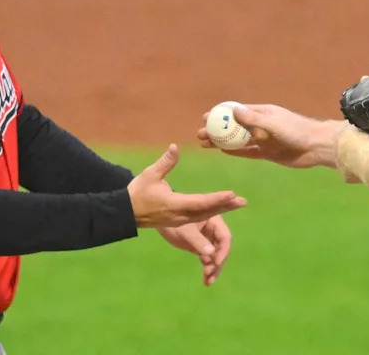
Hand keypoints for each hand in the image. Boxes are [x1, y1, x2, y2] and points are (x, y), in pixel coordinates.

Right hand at [128, 144, 246, 227]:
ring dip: (222, 210)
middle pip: (207, 212)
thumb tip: (175, 147)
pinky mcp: (179, 222)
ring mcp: (180, 221)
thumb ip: (165, 162)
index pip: (200, 202)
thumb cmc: (137, 192)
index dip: (216, 199)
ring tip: (237, 204)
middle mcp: (180, 215)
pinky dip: (212, 213)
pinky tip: (222, 208)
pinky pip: (199, 218)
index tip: (231, 194)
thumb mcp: (150, 174)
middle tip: (243, 201)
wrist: (126, 213)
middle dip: (225, 206)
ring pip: (205, 216)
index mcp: (174, 204)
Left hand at [157, 215, 231, 285]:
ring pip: (215, 256)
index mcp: (214, 221)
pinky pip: (207, 259)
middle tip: (210, 274)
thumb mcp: (185, 231)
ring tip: (208, 281)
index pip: (225, 237)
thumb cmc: (172, 220)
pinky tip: (205, 280)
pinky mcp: (200, 246)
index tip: (216, 263)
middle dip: (217, 263)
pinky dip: (207, 268)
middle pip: (221, 249)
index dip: (223, 250)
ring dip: (213, 268)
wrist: (159, 220)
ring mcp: (207, 239)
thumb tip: (211, 253)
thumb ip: (197, 240)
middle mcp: (213, 230)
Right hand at [197, 104, 347, 168]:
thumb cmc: (297, 130)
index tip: (205, 118)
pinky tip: (222, 151)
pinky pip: (248, 152)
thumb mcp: (273, 124)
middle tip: (200, 135)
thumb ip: (253, 119)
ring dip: (222, 141)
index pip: (236, 112)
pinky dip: (235, 152)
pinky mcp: (268, 153)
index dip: (220, 114)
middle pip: (234, 127)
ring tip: (205, 144)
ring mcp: (263, 139)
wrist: (316, 147)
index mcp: (262, 112)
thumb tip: (233, 111)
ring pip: (238, 140)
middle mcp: (260, 125)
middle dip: (217, 130)